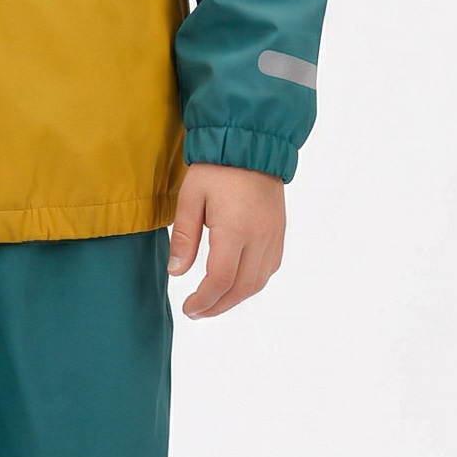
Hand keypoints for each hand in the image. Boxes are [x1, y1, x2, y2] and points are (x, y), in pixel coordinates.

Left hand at [167, 162, 284, 318]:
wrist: (251, 144)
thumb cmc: (216, 168)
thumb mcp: (190, 197)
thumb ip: (184, 237)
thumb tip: (176, 272)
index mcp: (235, 229)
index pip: (220, 279)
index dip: (204, 300)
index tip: (189, 308)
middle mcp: (259, 237)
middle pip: (242, 288)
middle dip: (218, 306)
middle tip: (198, 311)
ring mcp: (273, 236)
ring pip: (258, 282)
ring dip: (236, 298)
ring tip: (213, 302)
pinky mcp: (279, 232)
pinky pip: (269, 268)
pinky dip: (252, 283)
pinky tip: (235, 284)